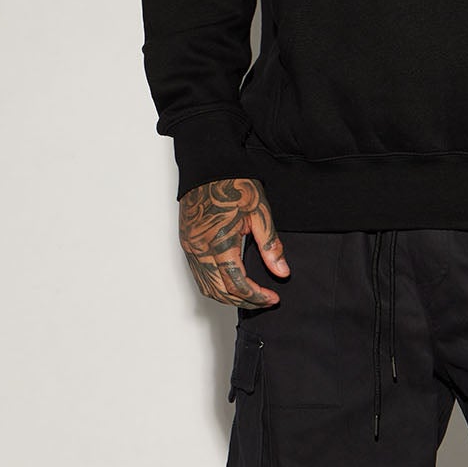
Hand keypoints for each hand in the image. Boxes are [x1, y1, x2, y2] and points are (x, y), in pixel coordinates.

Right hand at [178, 177, 289, 308]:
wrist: (207, 165)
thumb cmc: (233, 183)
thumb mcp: (260, 212)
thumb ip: (271, 245)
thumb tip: (281, 272)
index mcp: (219, 241)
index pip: (237, 284)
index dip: (257, 296)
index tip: (273, 297)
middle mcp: (200, 248)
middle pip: (221, 292)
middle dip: (245, 301)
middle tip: (265, 301)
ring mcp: (190, 247)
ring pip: (207, 288)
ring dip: (229, 298)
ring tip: (251, 296)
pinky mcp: (186, 244)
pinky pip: (199, 276)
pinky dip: (216, 287)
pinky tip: (232, 284)